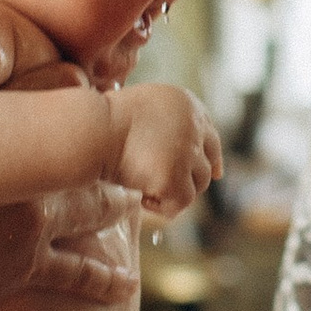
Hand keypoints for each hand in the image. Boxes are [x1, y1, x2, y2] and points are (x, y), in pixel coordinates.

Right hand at [111, 80, 221, 214]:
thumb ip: (163, 124)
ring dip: (173, 192)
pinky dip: (163, 206)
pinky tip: (142, 197)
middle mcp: (194, 126)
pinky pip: (180, 202)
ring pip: (197, 186)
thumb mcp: (142, 109)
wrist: (93, 130)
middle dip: (190, 181)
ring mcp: (187, 152)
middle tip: (167, 190)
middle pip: (206, 166)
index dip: (213, 157)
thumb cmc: (103, 120)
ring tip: (144, 189)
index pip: (211, 136)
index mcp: (186, 104)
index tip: (216, 172)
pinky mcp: (176, 176)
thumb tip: (170, 148)